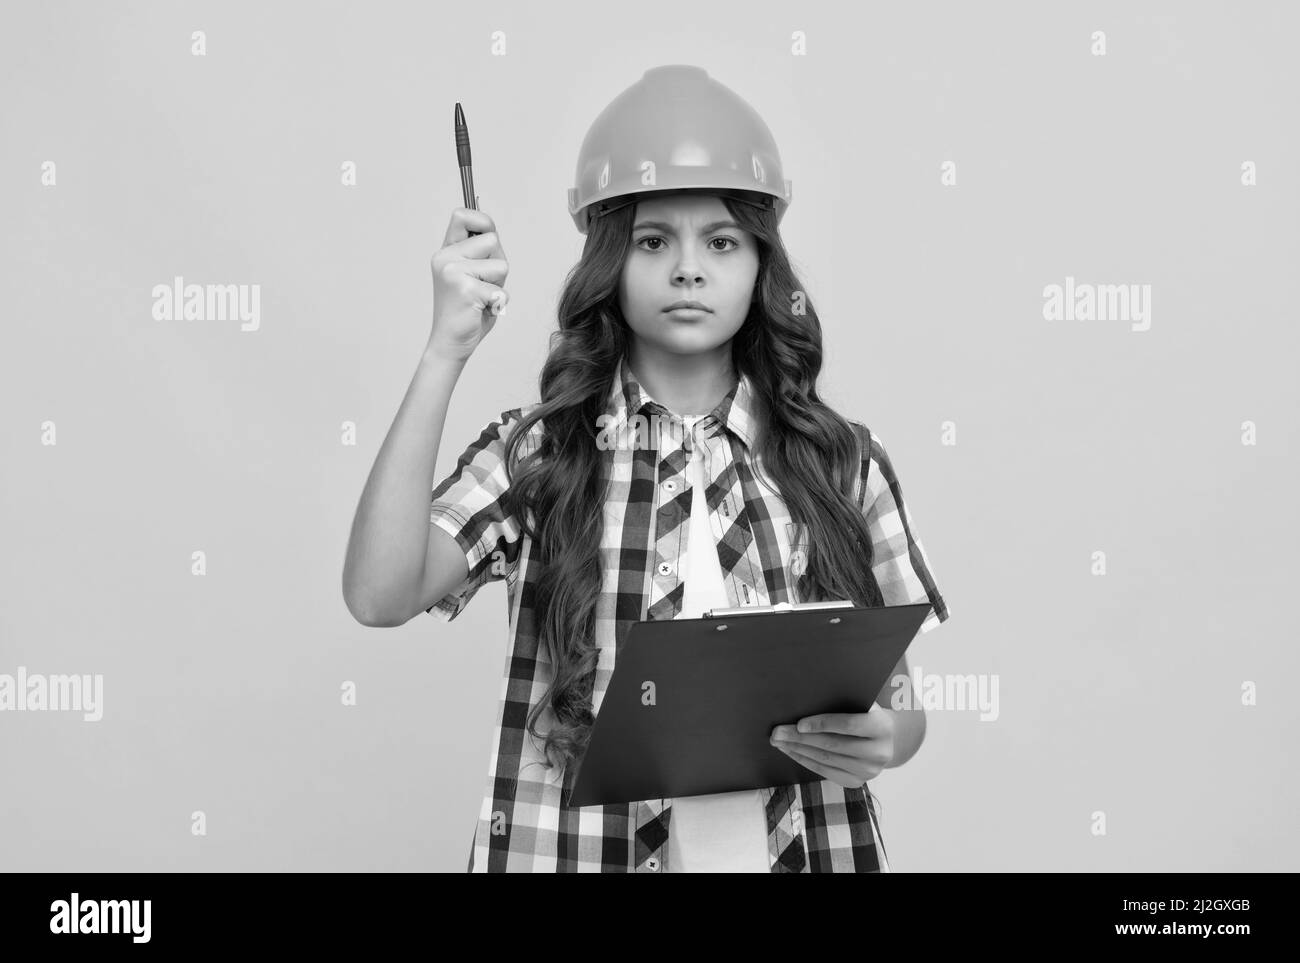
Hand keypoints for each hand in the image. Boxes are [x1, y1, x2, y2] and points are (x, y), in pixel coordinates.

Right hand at [428, 207, 508, 361]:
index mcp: (445, 251)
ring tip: (482, 298)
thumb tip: (492, 232)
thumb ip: (480, 253)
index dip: (482, 221)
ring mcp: (454, 272)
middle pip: (492, 240)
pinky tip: (481, 310)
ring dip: (499, 285)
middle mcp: (445, 258)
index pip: (463, 215)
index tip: (487, 239)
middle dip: (498, 262)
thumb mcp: (471, 274)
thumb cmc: (466, 309)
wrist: (450, 342)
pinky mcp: (466, 290)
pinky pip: (501, 290)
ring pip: (501, 265)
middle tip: (484, 284)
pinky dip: (499, 303)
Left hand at [769, 704, 895, 789]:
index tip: (799, 724)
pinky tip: (791, 751)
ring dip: (798, 750)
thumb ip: (842, 703)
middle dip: (800, 738)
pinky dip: (805, 760)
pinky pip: (825, 772)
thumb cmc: (866, 714)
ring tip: (779, 741)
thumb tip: (805, 701)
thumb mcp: (861, 704)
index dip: (822, 724)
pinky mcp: (856, 782)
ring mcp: (868, 771)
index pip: (848, 725)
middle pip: (832, 745)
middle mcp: (878, 752)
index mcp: (882, 727)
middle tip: (778, 732)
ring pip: (826, 760)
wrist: (885, 740)